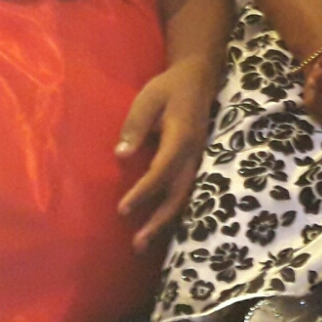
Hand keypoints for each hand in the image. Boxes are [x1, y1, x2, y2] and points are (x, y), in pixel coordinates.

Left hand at [115, 59, 215, 251]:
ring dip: (164, 222)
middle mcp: (193, 154)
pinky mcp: (194, 162)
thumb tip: (122, 154)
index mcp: (181, 138)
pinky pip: (185, 191)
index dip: (143, 192)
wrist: (199, 78)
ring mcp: (196, 159)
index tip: (122, 209)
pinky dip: (171, 211)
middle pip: (177, 194)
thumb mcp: (148, 98)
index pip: (161, 171)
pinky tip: (157, 226)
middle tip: (138, 243)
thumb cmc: (169, 87)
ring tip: (143, 244)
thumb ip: (135, 125)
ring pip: (183, 197)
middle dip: (158, 221)